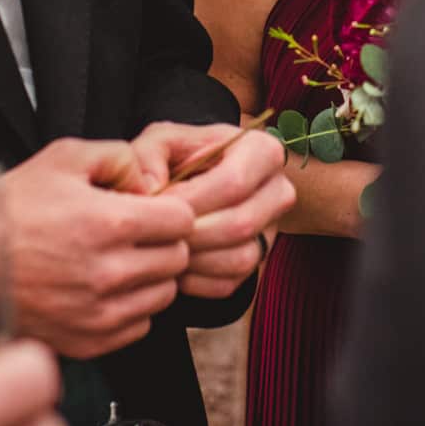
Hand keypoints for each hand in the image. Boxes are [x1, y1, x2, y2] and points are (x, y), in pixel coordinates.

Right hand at [0, 139, 193, 360]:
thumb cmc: (7, 211)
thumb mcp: (60, 158)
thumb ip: (117, 156)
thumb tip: (148, 181)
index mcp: (109, 223)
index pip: (182, 220)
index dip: (168, 209)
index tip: (148, 208)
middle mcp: (110, 273)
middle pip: (177, 258)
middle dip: (161, 242)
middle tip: (132, 233)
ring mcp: (100, 313)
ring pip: (163, 294)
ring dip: (149, 276)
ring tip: (115, 260)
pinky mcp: (89, 342)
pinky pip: (139, 325)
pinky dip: (130, 307)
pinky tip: (101, 288)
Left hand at [130, 124, 294, 298]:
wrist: (192, 183)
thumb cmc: (177, 158)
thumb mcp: (160, 142)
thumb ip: (147, 157)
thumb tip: (150, 191)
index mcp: (262, 151)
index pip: (234, 183)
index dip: (191, 202)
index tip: (156, 208)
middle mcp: (278, 191)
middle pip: (240, 225)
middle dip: (191, 233)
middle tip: (155, 233)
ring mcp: (271, 231)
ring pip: (239, 259)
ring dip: (193, 260)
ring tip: (162, 246)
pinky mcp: (257, 263)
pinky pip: (230, 283)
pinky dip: (195, 280)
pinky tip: (173, 263)